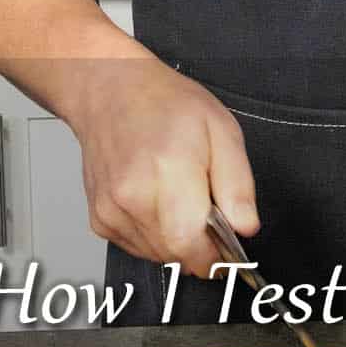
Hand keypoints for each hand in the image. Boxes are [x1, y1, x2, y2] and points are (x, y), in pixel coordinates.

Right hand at [67, 51, 257, 276]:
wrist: (111, 91)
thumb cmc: (165, 104)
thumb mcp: (222, 129)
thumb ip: (238, 184)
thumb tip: (246, 226)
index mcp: (169, 171)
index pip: (190, 244)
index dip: (214, 255)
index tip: (227, 250)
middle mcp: (134, 195)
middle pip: (175, 254)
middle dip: (199, 247)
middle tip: (207, 213)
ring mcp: (112, 210)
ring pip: (156, 254)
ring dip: (176, 241)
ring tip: (179, 199)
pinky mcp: (100, 219)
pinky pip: (136, 247)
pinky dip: (154, 235)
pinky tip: (157, 202)